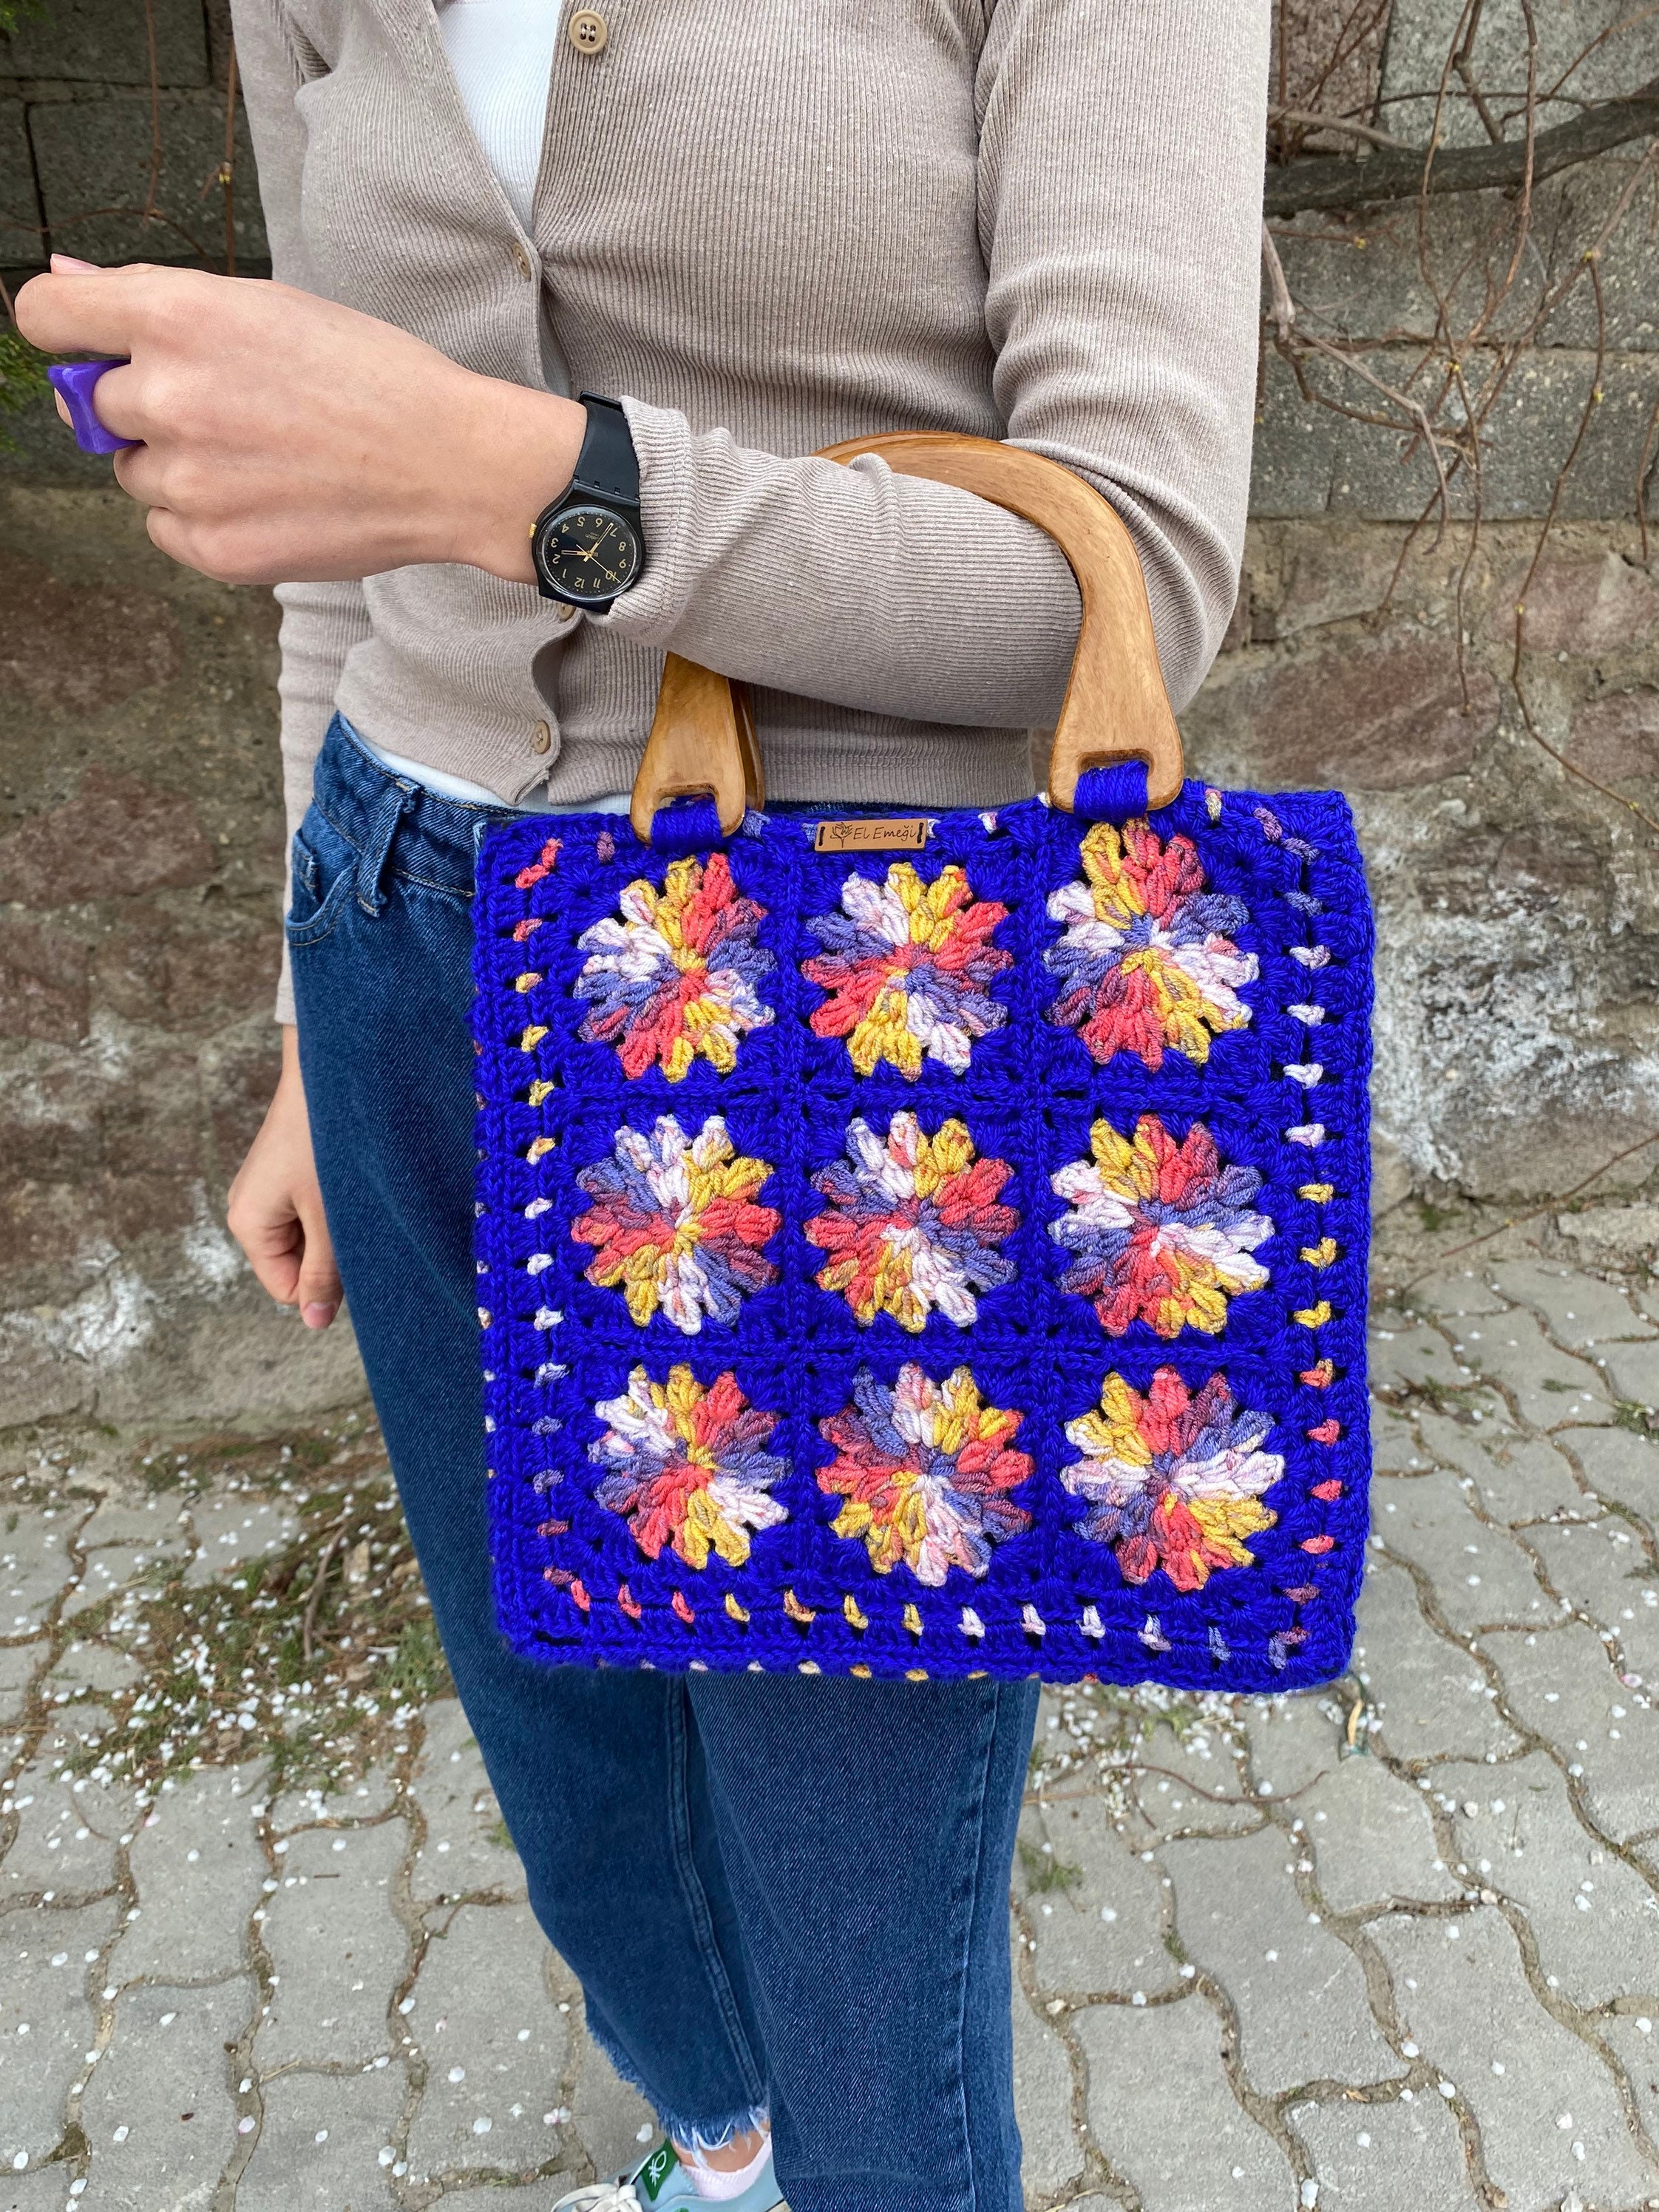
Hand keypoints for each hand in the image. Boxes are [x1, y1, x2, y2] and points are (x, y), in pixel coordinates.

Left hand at [14, 255, 583, 587]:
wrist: (451, 464)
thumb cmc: (372, 377)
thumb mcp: (268, 306)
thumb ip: (156, 301)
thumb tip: (64, 284)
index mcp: (177, 317)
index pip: (46, 319)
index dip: (64, 330)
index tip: (86, 345)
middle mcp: (168, 397)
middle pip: (92, 402)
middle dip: (142, 403)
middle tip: (225, 410)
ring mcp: (188, 481)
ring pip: (132, 470)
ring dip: (175, 464)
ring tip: (260, 458)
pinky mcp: (214, 547)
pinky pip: (164, 527)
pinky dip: (200, 517)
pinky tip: (265, 499)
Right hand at [226, 1026, 342, 1330]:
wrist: (330, 1071)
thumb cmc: (328, 1143)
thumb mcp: (330, 1217)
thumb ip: (324, 1272)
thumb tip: (314, 1323)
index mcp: (248, 1224)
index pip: (287, 1288)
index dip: (325, 1282)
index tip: (354, 1249)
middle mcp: (249, 1208)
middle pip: (296, 1264)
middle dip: (330, 1252)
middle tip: (356, 1216)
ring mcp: (266, 1189)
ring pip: (309, 1237)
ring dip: (335, 1227)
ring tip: (352, 1194)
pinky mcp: (286, 1172)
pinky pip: (311, 1210)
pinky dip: (334, 1206)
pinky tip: (348, 1181)